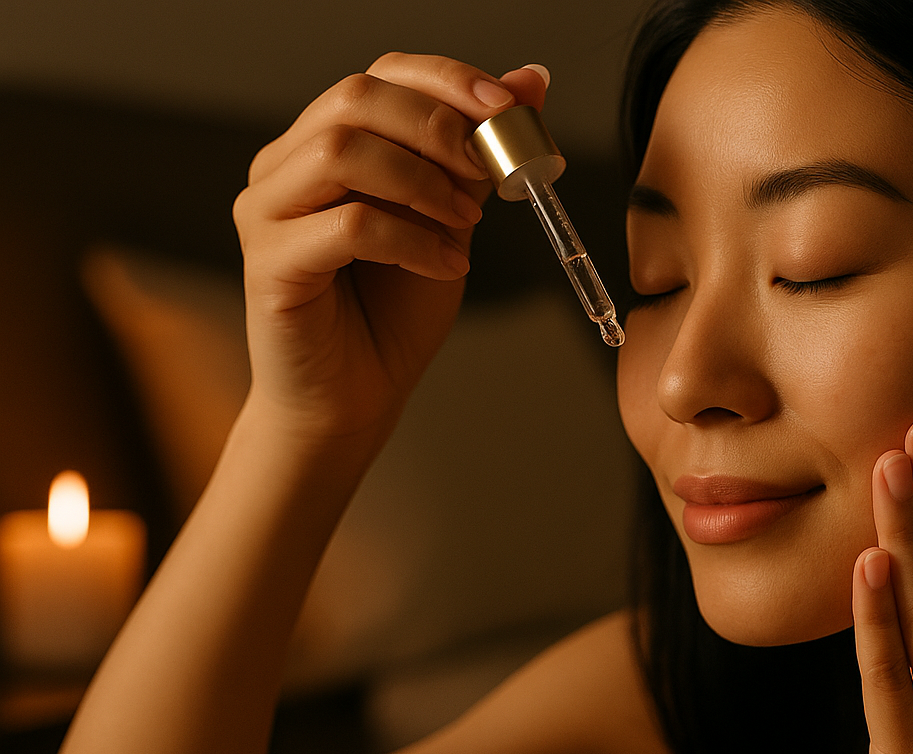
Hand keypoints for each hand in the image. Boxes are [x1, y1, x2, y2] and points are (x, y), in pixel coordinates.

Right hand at [233, 54, 548, 441]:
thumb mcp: (449, 222)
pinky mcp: (268, 262)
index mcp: (324, 144)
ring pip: (342, 151)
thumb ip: (476, 156)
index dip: (445, 80)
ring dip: (422, 180)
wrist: (352, 399)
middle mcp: (283, 165)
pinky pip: (348, 226)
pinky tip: (445, 267)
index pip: (378, 76)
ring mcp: (266, 210)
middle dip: (438, 125)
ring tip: (466, 224)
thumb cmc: (393, 313)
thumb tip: (528, 82)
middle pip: (356, 98)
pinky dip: (411, 240)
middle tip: (488, 168)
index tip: (507, 106)